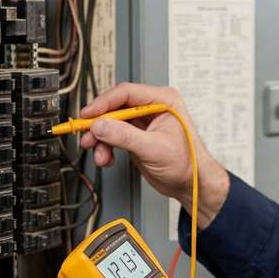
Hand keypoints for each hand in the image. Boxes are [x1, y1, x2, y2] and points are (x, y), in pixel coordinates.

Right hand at [78, 83, 229, 227]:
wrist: (191, 184)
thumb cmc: (188, 163)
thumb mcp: (154, 148)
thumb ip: (125, 136)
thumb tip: (100, 125)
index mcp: (164, 100)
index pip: (127, 93)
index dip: (104, 103)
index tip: (88, 115)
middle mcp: (152, 107)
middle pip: (115, 107)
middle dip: (99, 125)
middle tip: (87, 137)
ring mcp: (143, 122)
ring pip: (111, 123)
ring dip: (101, 139)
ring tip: (101, 155)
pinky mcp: (136, 135)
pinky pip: (113, 136)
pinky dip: (106, 147)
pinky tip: (107, 158)